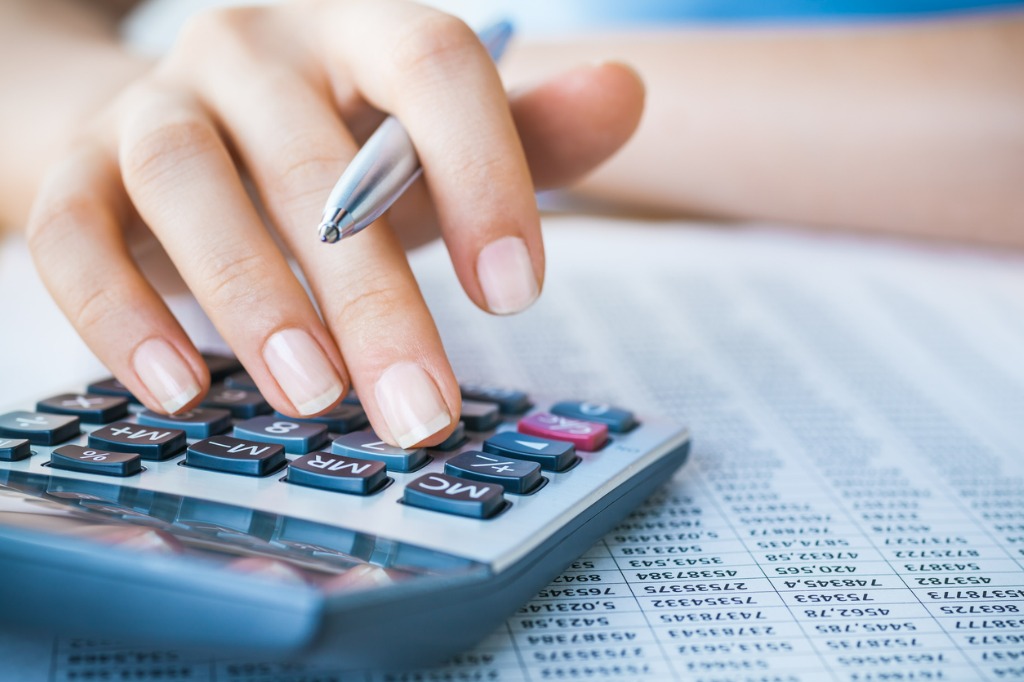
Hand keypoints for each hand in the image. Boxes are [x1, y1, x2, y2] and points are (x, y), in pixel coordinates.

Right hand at [26, 0, 643, 446]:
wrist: (172, 136)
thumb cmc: (328, 155)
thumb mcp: (430, 148)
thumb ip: (526, 135)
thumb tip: (624, 93)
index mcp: (357, 31)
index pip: (432, 62)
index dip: (482, 172)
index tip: (515, 295)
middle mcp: (251, 50)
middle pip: (314, 160)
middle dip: (375, 300)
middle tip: (421, 412)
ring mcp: (152, 104)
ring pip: (190, 185)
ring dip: (253, 299)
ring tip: (312, 398)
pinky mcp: (72, 172)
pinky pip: (75, 236)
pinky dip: (121, 316)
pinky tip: (179, 389)